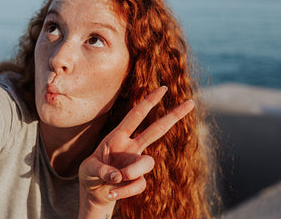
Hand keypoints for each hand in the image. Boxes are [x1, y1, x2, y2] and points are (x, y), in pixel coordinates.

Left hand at [78, 86, 193, 215]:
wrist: (94, 191)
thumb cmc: (90, 173)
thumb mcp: (89, 169)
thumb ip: (102, 170)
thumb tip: (118, 176)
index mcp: (118, 136)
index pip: (135, 116)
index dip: (148, 102)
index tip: (163, 88)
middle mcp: (131, 147)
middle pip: (157, 129)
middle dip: (174, 115)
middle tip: (191, 102)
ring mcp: (136, 163)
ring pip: (148, 163)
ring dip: (132, 172)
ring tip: (114, 180)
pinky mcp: (139, 180)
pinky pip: (139, 184)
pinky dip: (124, 191)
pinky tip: (110, 193)